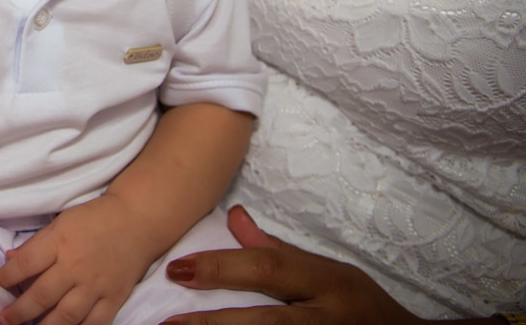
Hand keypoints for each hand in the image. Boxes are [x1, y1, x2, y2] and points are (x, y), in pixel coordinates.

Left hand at [0, 195, 146, 324]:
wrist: (137, 221)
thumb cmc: (95, 219)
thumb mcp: (61, 222)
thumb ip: (36, 244)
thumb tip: (10, 260)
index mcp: (61, 242)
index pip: (25, 264)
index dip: (5, 278)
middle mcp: (77, 266)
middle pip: (42, 295)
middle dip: (19, 311)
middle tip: (4, 319)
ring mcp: (96, 285)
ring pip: (66, 315)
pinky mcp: (114, 298)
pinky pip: (94, 323)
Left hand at [160, 206, 426, 324]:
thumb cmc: (362, 307)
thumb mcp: (327, 273)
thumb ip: (278, 252)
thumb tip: (232, 216)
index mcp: (327, 283)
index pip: (269, 268)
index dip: (221, 268)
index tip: (176, 269)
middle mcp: (328, 318)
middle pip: (267, 322)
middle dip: (215, 323)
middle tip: (168, 322)